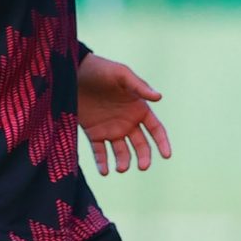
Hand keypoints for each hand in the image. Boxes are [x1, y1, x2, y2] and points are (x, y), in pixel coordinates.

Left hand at [76, 54, 170, 175]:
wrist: (73, 72)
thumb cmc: (101, 69)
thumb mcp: (121, 74)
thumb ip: (139, 87)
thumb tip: (159, 97)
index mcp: (138, 109)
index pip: (156, 130)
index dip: (162, 143)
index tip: (166, 155)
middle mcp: (127, 122)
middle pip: (141, 145)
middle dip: (144, 157)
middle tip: (143, 166)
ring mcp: (110, 129)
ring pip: (121, 151)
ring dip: (123, 162)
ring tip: (120, 168)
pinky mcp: (93, 133)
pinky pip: (100, 152)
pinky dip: (102, 163)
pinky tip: (104, 171)